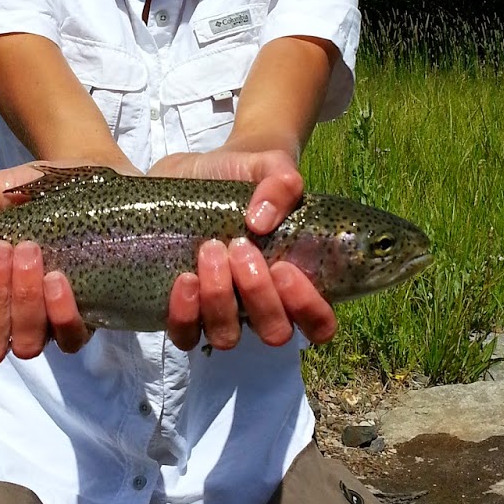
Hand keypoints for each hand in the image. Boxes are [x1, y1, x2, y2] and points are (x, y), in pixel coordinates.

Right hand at [0, 164, 89, 433]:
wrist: (90, 171)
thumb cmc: (28, 190)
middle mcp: (2, 321)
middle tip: (1, 252)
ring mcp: (43, 324)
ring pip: (28, 346)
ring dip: (25, 303)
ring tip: (30, 252)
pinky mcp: (84, 319)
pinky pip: (70, 340)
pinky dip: (62, 313)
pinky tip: (59, 278)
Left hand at [148, 149, 337, 350]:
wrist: (199, 170)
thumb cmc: (246, 175)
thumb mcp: (269, 166)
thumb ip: (282, 183)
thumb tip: (260, 220)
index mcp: (292, 282)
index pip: (319, 324)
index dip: (307, 308)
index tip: (284, 266)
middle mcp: (260, 306)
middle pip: (273, 332)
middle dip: (258, 293)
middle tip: (241, 247)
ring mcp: (221, 312)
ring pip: (227, 336)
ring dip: (220, 299)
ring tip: (210, 251)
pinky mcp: (184, 308)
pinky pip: (185, 335)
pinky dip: (184, 313)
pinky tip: (185, 278)